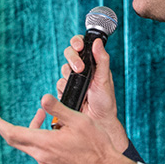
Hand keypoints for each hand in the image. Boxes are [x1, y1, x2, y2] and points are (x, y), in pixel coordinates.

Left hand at [0, 97, 136, 163]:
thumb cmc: (96, 145)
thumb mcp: (79, 120)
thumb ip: (58, 109)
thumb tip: (42, 98)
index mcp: (44, 143)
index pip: (12, 133)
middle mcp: (42, 157)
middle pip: (18, 140)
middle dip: (13, 126)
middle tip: (18, 116)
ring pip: (32, 147)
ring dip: (34, 133)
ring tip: (49, 121)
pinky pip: (42, 156)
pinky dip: (43, 143)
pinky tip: (59, 138)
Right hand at [57, 36, 127, 150]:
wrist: (97, 121)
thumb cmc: (105, 102)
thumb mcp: (105, 79)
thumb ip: (102, 60)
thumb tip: (97, 42)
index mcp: (93, 63)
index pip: (82, 46)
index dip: (77, 43)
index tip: (79, 46)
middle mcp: (82, 69)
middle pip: (69, 54)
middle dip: (72, 59)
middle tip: (79, 69)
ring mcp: (72, 80)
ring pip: (63, 69)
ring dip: (70, 76)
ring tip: (81, 88)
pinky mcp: (65, 90)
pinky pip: (59, 84)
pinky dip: (64, 88)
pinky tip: (73, 94)